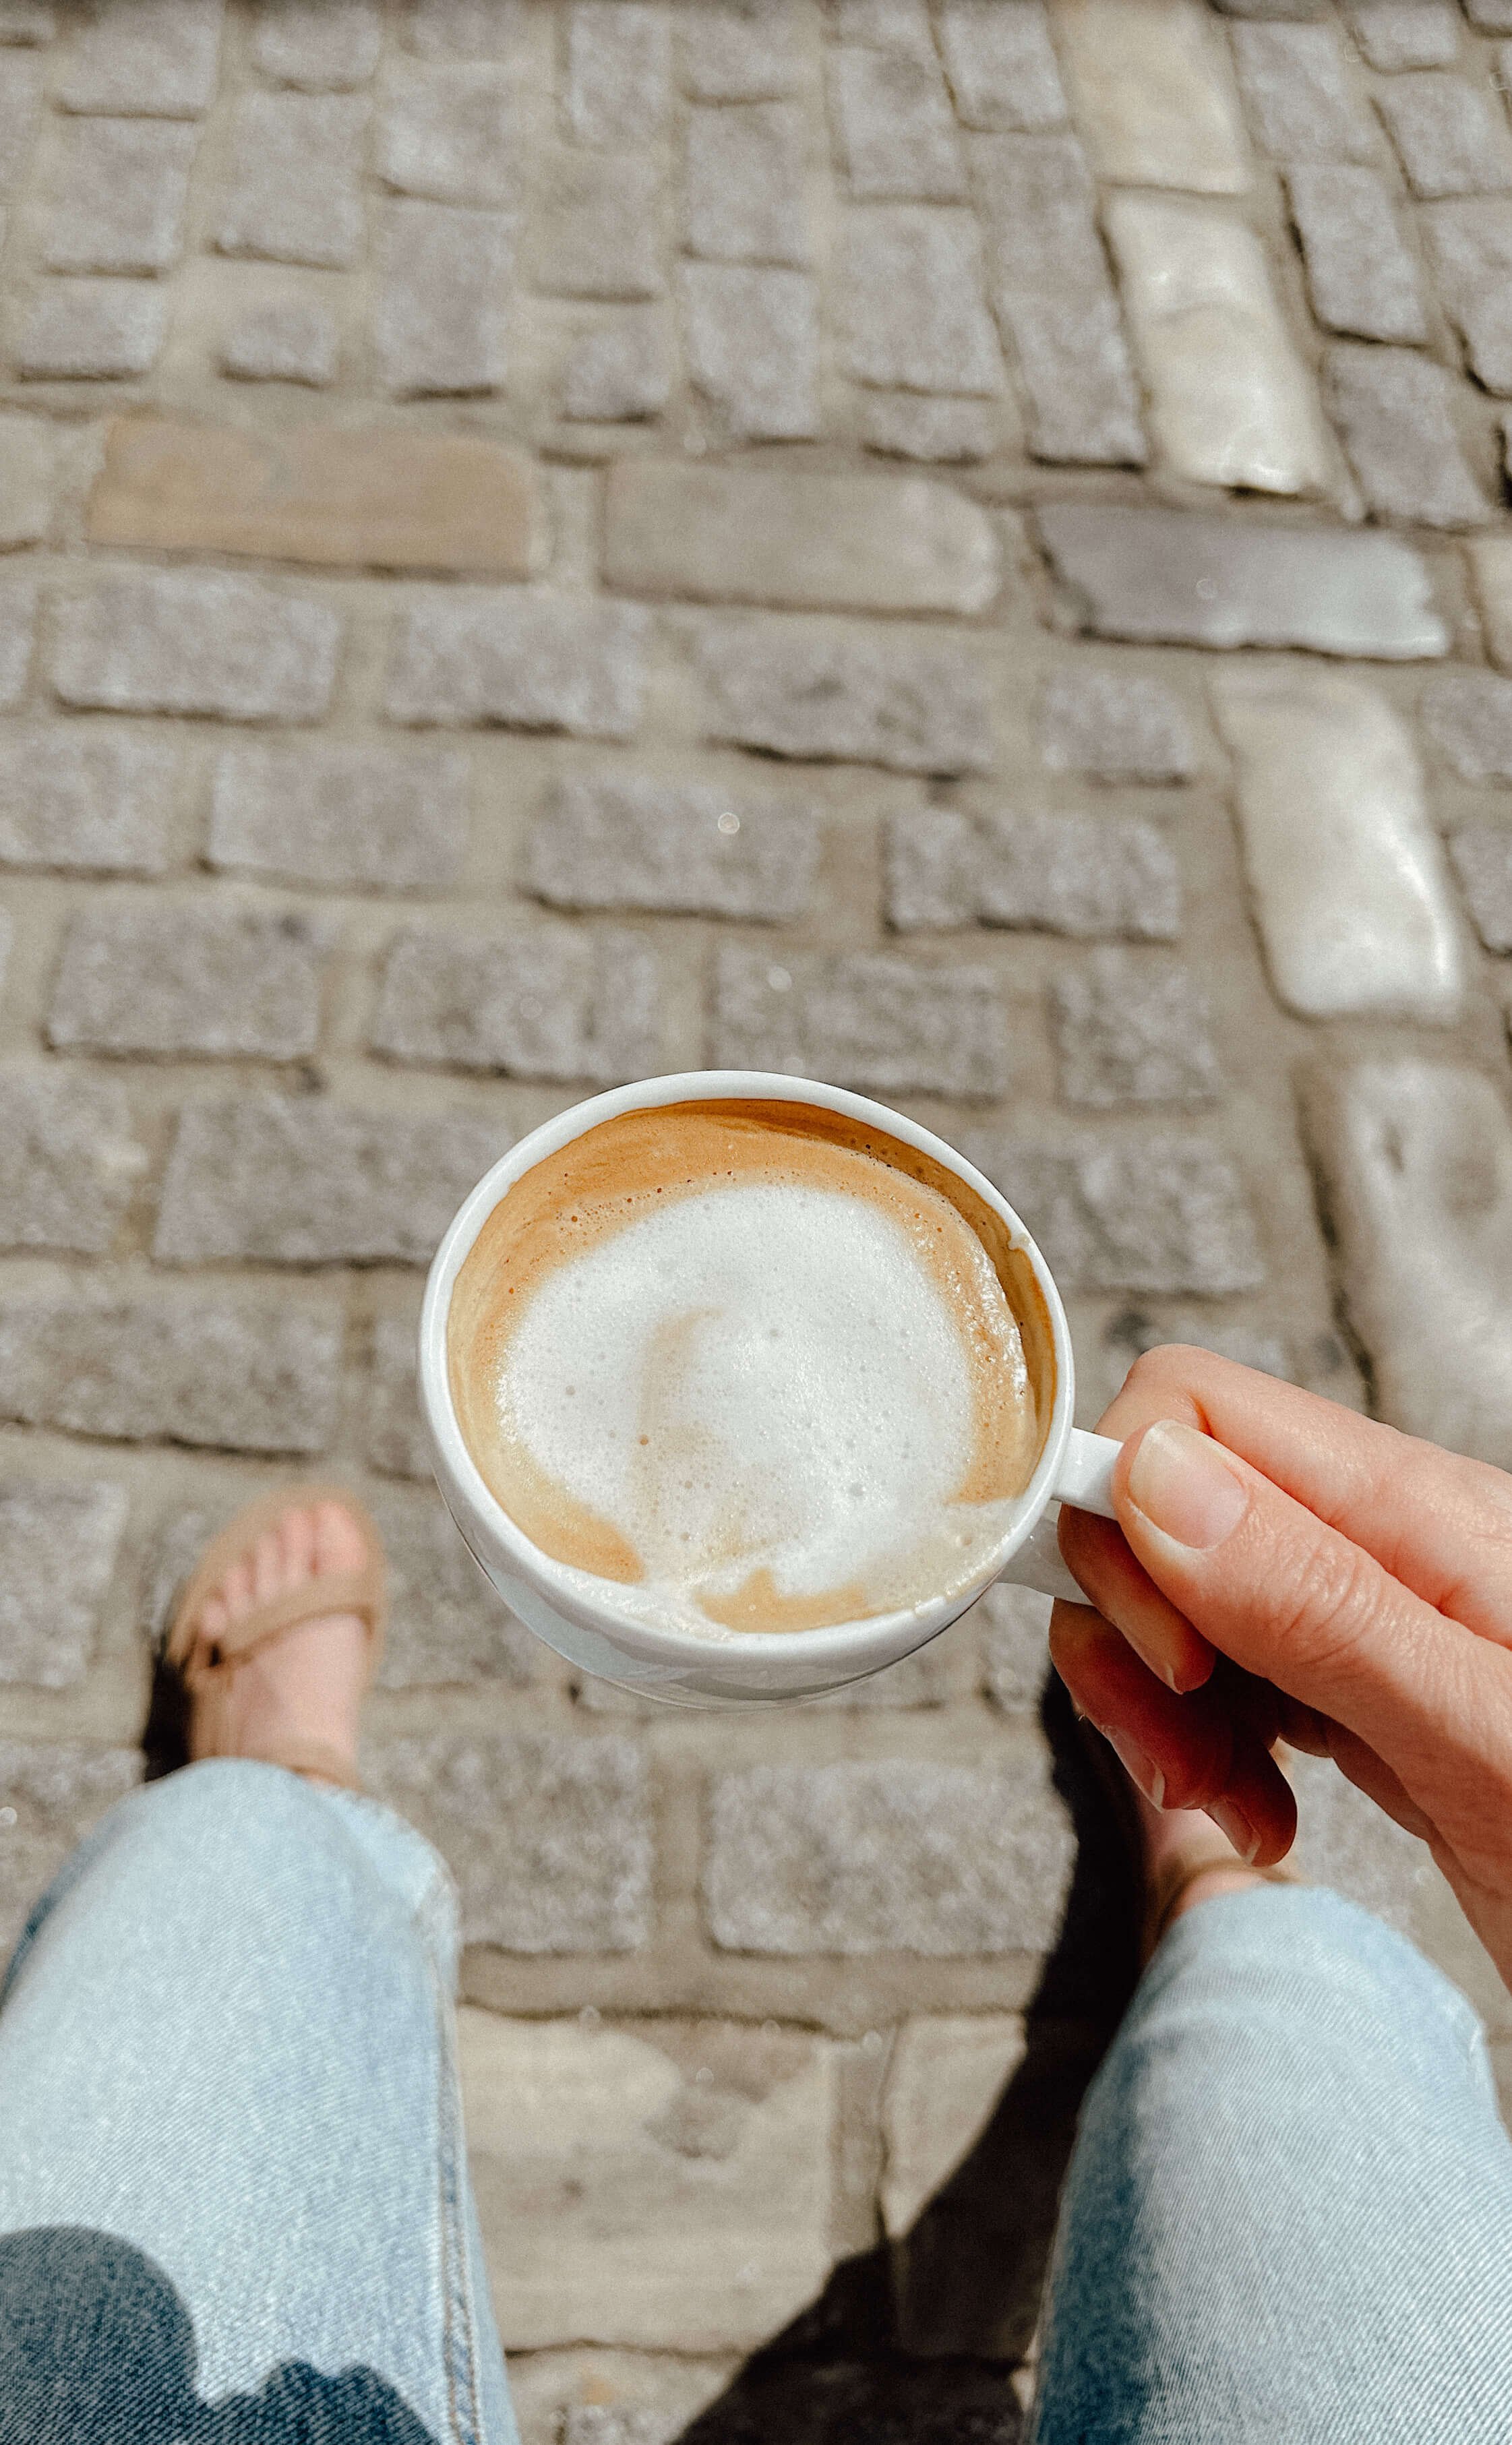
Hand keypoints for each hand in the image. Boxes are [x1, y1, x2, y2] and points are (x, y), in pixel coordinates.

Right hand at [1052, 1347, 1511, 1989]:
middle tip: (1179, 1748)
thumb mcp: (1482, 1738)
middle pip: (1166, 1502)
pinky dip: (1211, 1746)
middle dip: (1129, 1628)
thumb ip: (1321, 1601)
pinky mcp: (1374, 1695)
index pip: (1193, 1410)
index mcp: (1419, 1516)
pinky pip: (1238, 1676)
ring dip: (1161, 1704)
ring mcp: (1381, 1620)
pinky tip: (1264, 1812)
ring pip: (1186, 1596)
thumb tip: (1155, 1475)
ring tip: (1227, 1800)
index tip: (1168, 1658)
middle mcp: (1390, 1546)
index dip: (1125, 1516)